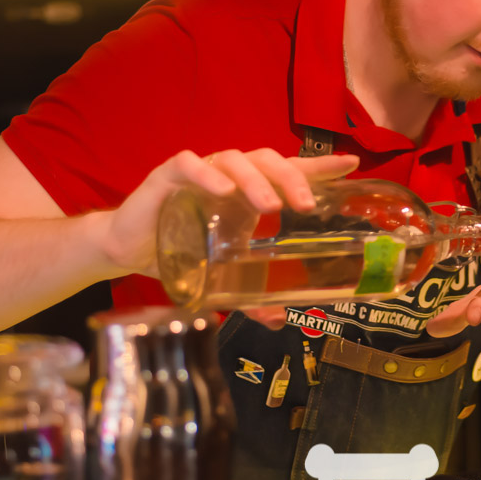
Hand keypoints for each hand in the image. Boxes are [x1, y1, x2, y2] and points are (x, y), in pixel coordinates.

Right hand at [94, 147, 358, 277]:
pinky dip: (208, 176)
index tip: (351, 165)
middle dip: (291, 178)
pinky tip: (222, 192)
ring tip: (271, 206)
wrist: (128, 248)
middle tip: (307, 206)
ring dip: (255, 180)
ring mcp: (200, 173)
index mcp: (248, 193)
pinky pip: (190, 165)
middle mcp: (229, 177)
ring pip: (234, 160)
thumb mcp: (223, 273)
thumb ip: (251, 292)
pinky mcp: (168, 176)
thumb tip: (278, 319)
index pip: (289, 170)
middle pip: (267, 160)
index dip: (320, 166)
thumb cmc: (182, 250)